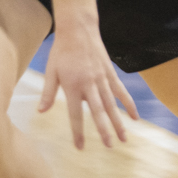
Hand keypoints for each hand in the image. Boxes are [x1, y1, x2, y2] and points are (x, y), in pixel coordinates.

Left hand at [39, 23, 139, 149]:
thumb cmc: (61, 51)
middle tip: (109, 146)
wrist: (78, 29)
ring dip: (118, 122)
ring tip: (124, 139)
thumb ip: (48, 92)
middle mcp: (89, 84)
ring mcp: (102, 79)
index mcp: (72, 86)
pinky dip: (129, 104)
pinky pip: (121, 91)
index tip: (80, 147)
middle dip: (104, 130)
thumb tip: (41, 111)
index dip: (77, 131)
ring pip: (112, 104)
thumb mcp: (50, 71)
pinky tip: (136, 118)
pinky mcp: (110, 73)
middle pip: (98, 111)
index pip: (75, 114)